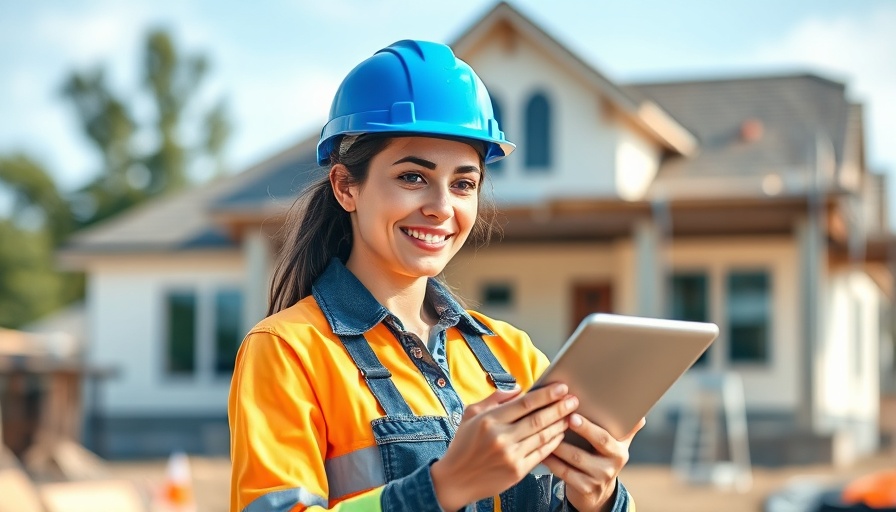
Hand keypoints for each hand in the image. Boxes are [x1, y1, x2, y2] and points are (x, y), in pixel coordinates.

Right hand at [431, 383, 577, 510]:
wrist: (455, 480)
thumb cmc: (463, 445)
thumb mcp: (471, 414)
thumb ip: (495, 399)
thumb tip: (518, 388)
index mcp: (489, 420)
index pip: (524, 403)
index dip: (545, 395)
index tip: (560, 388)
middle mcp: (500, 437)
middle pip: (538, 419)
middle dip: (559, 408)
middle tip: (573, 400)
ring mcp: (510, 456)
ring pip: (542, 436)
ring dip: (559, 424)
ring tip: (571, 416)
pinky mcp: (517, 471)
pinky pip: (541, 454)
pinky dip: (553, 443)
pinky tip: (560, 434)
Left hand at [541, 415, 644, 510]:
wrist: (598, 492)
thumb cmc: (603, 459)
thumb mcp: (617, 446)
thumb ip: (626, 429)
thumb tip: (641, 415)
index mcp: (619, 452)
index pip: (604, 438)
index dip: (588, 428)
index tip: (573, 416)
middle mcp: (611, 467)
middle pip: (588, 450)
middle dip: (572, 435)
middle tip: (560, 420)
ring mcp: (597, 480)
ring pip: (573, 460)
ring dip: (557, 446)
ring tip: (543, 431)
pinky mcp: (584, 489)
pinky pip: (564, 473)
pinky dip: (552, 461)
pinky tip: (541, 451)